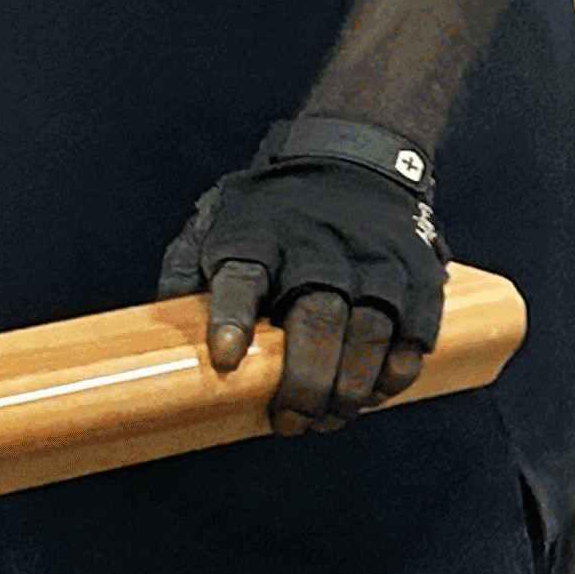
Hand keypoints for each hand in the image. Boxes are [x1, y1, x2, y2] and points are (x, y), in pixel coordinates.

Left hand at [155, 137, 447, 435]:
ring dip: (350, 389)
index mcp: (257, 234)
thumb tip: (160, 327)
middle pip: (317, 319)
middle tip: (289, 420)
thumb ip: (184, 270)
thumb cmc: (270, 207)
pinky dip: (394, 375)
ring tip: (327, 419)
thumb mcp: (215, 218)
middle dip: (305, 380)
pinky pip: (411, 339)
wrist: (353, 153)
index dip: (232, 319)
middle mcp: (317, 246)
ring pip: (369, 334)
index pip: (242, 278)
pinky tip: (372, 394)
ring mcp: (371, 261)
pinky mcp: (414, 278)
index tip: (224, 359)